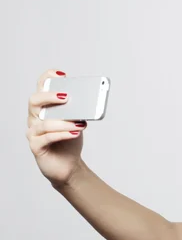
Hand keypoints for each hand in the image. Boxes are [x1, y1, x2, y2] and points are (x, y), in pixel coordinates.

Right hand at [26, 70, 86, 186]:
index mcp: (44, 108)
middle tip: (67, 98)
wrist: (69, 164)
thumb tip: (88, 101)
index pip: (41, 88)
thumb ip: (78, 111)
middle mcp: (35, 118)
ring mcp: (34, 132)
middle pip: (34, 101)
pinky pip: (47, 138)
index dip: (48, 78)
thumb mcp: (76, 122)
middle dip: (50, 97)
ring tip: (80, 123)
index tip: (62, 74)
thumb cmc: (70, 140)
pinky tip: (75, 132)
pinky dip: (62, 134)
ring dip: (63, 121)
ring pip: (43, 122)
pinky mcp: (36, 146)